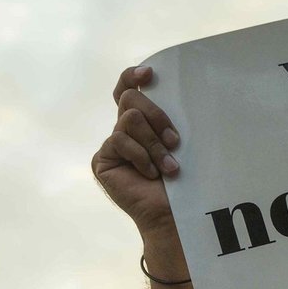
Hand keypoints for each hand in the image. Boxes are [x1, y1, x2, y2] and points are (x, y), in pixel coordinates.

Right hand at [91, 65, 182, 242]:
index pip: (128, 88)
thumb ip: (167, 118)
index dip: (133, 76)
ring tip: (168, 167)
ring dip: (153, 143)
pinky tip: (150, 173)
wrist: (174, 215)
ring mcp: (112, 145)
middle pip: (130, 98)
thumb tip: (169, 89)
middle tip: (175, 141)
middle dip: (157, 115)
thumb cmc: (184, 181)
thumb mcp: (179, 142)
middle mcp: (124, 130)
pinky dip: (140, 156)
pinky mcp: (102, 160)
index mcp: (142, 121)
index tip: (150, 74)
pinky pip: (119, 140)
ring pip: (129, 119)